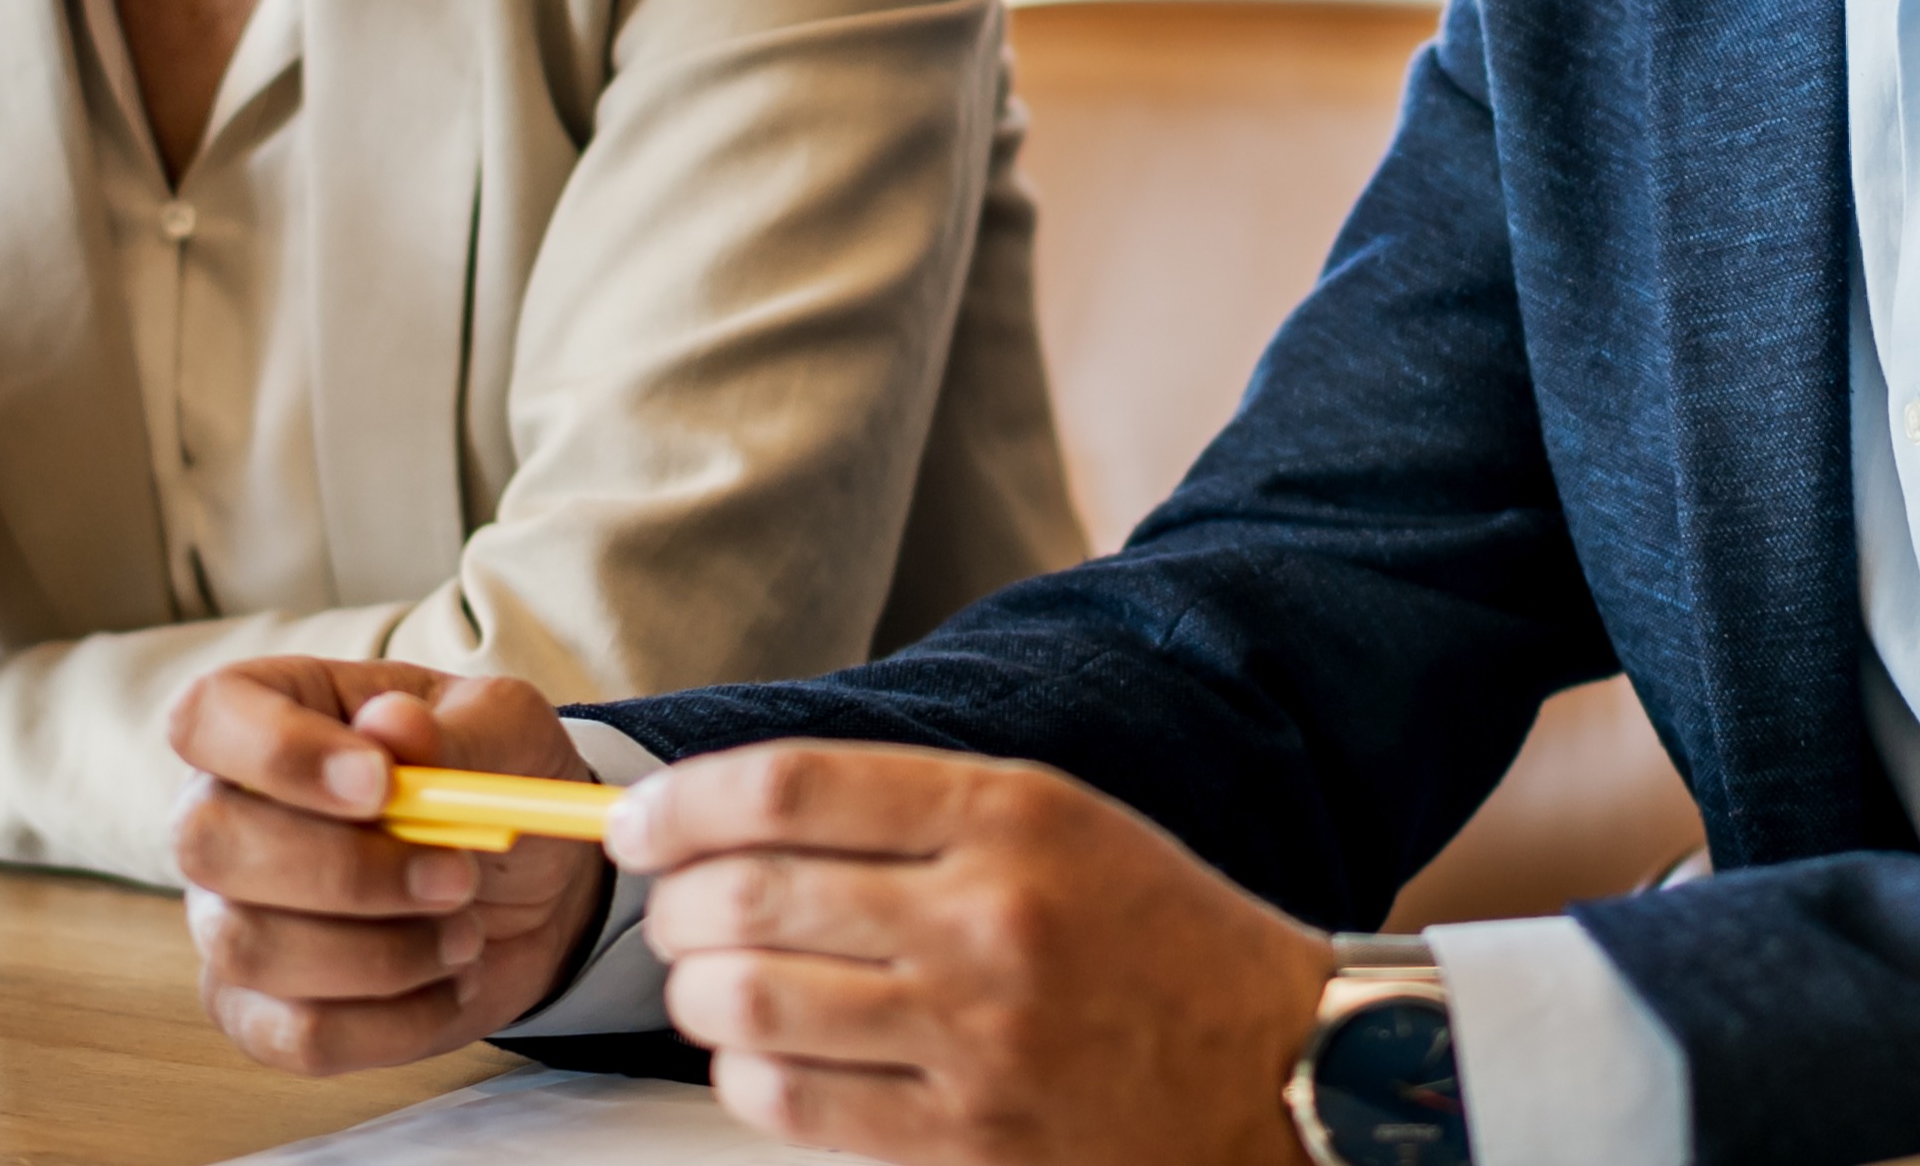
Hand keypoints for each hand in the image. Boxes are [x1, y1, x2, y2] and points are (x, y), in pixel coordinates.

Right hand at [168, 659, 614, 1075]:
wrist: (534, 882)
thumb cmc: (493, 779)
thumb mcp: (505, 728)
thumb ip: (453, 731)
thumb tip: (392, 725)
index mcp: (268, 712)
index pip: (207, 718)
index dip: (277, 753)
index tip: (379, 785)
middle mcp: (224, 813)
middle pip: (209, 843)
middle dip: (343, 872)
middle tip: (456, 877)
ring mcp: (228, 918)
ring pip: (250, 949)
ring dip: (382, 953)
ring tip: (467, 932)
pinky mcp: (259, 1010)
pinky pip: (296, 1034)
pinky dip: (394, 1022)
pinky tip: (451, 984)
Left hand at [623, 741, 1331, 1165]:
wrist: (1278, 1068)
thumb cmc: (1156, 935)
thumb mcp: (1057, 819)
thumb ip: (908, 807)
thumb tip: (733, 809)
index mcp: (1012, 815)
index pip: (790, 789)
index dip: (683, 804)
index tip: (641, 820)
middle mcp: (987, 920)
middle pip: (747, 897)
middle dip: (673, 904)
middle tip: (674, 908)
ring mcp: (974, 1040)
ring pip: (745, 1004)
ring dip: (698, 991)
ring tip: (714, 981)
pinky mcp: (964, 1140)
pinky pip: (788, 1100)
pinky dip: (743, 1072)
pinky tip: (765, 1051)